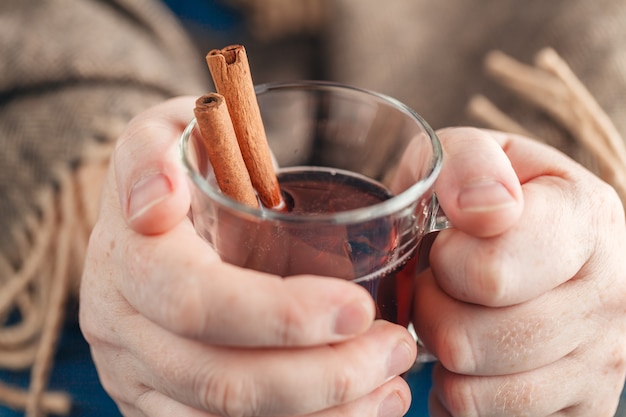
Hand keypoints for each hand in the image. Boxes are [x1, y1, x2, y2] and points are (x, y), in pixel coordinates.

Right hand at [79, 97, 417, 416]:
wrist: (148, 214)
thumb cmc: (180, 166)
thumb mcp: (164, 131)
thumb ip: (153, 151)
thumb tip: (156, 202)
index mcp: (129, 261)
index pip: (199, 303)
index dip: (281, 316)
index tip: (360, 308)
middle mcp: (123, 332)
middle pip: (222, 383)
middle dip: (322, 378)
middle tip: (395, 350)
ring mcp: (138, 377)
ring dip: (324, 415)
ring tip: (391, 385)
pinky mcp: (160, 403)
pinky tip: (355, 409)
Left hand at [416, 128, 625, 415]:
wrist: (540, 237)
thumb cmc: (490, 195)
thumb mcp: (471, 153)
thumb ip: (469, 164)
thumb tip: (486, 212)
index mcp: (587, 218)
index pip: (488, 274)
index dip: (444, 263)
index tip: (447, 244)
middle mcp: (612, 294)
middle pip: (469, 341)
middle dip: (431, 310)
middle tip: (439, 285)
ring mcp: (605, 360)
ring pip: (474, 391)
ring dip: (442, 354)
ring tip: (456, 314)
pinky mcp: (585, 406)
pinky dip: (462, 394)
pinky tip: (472, 355)